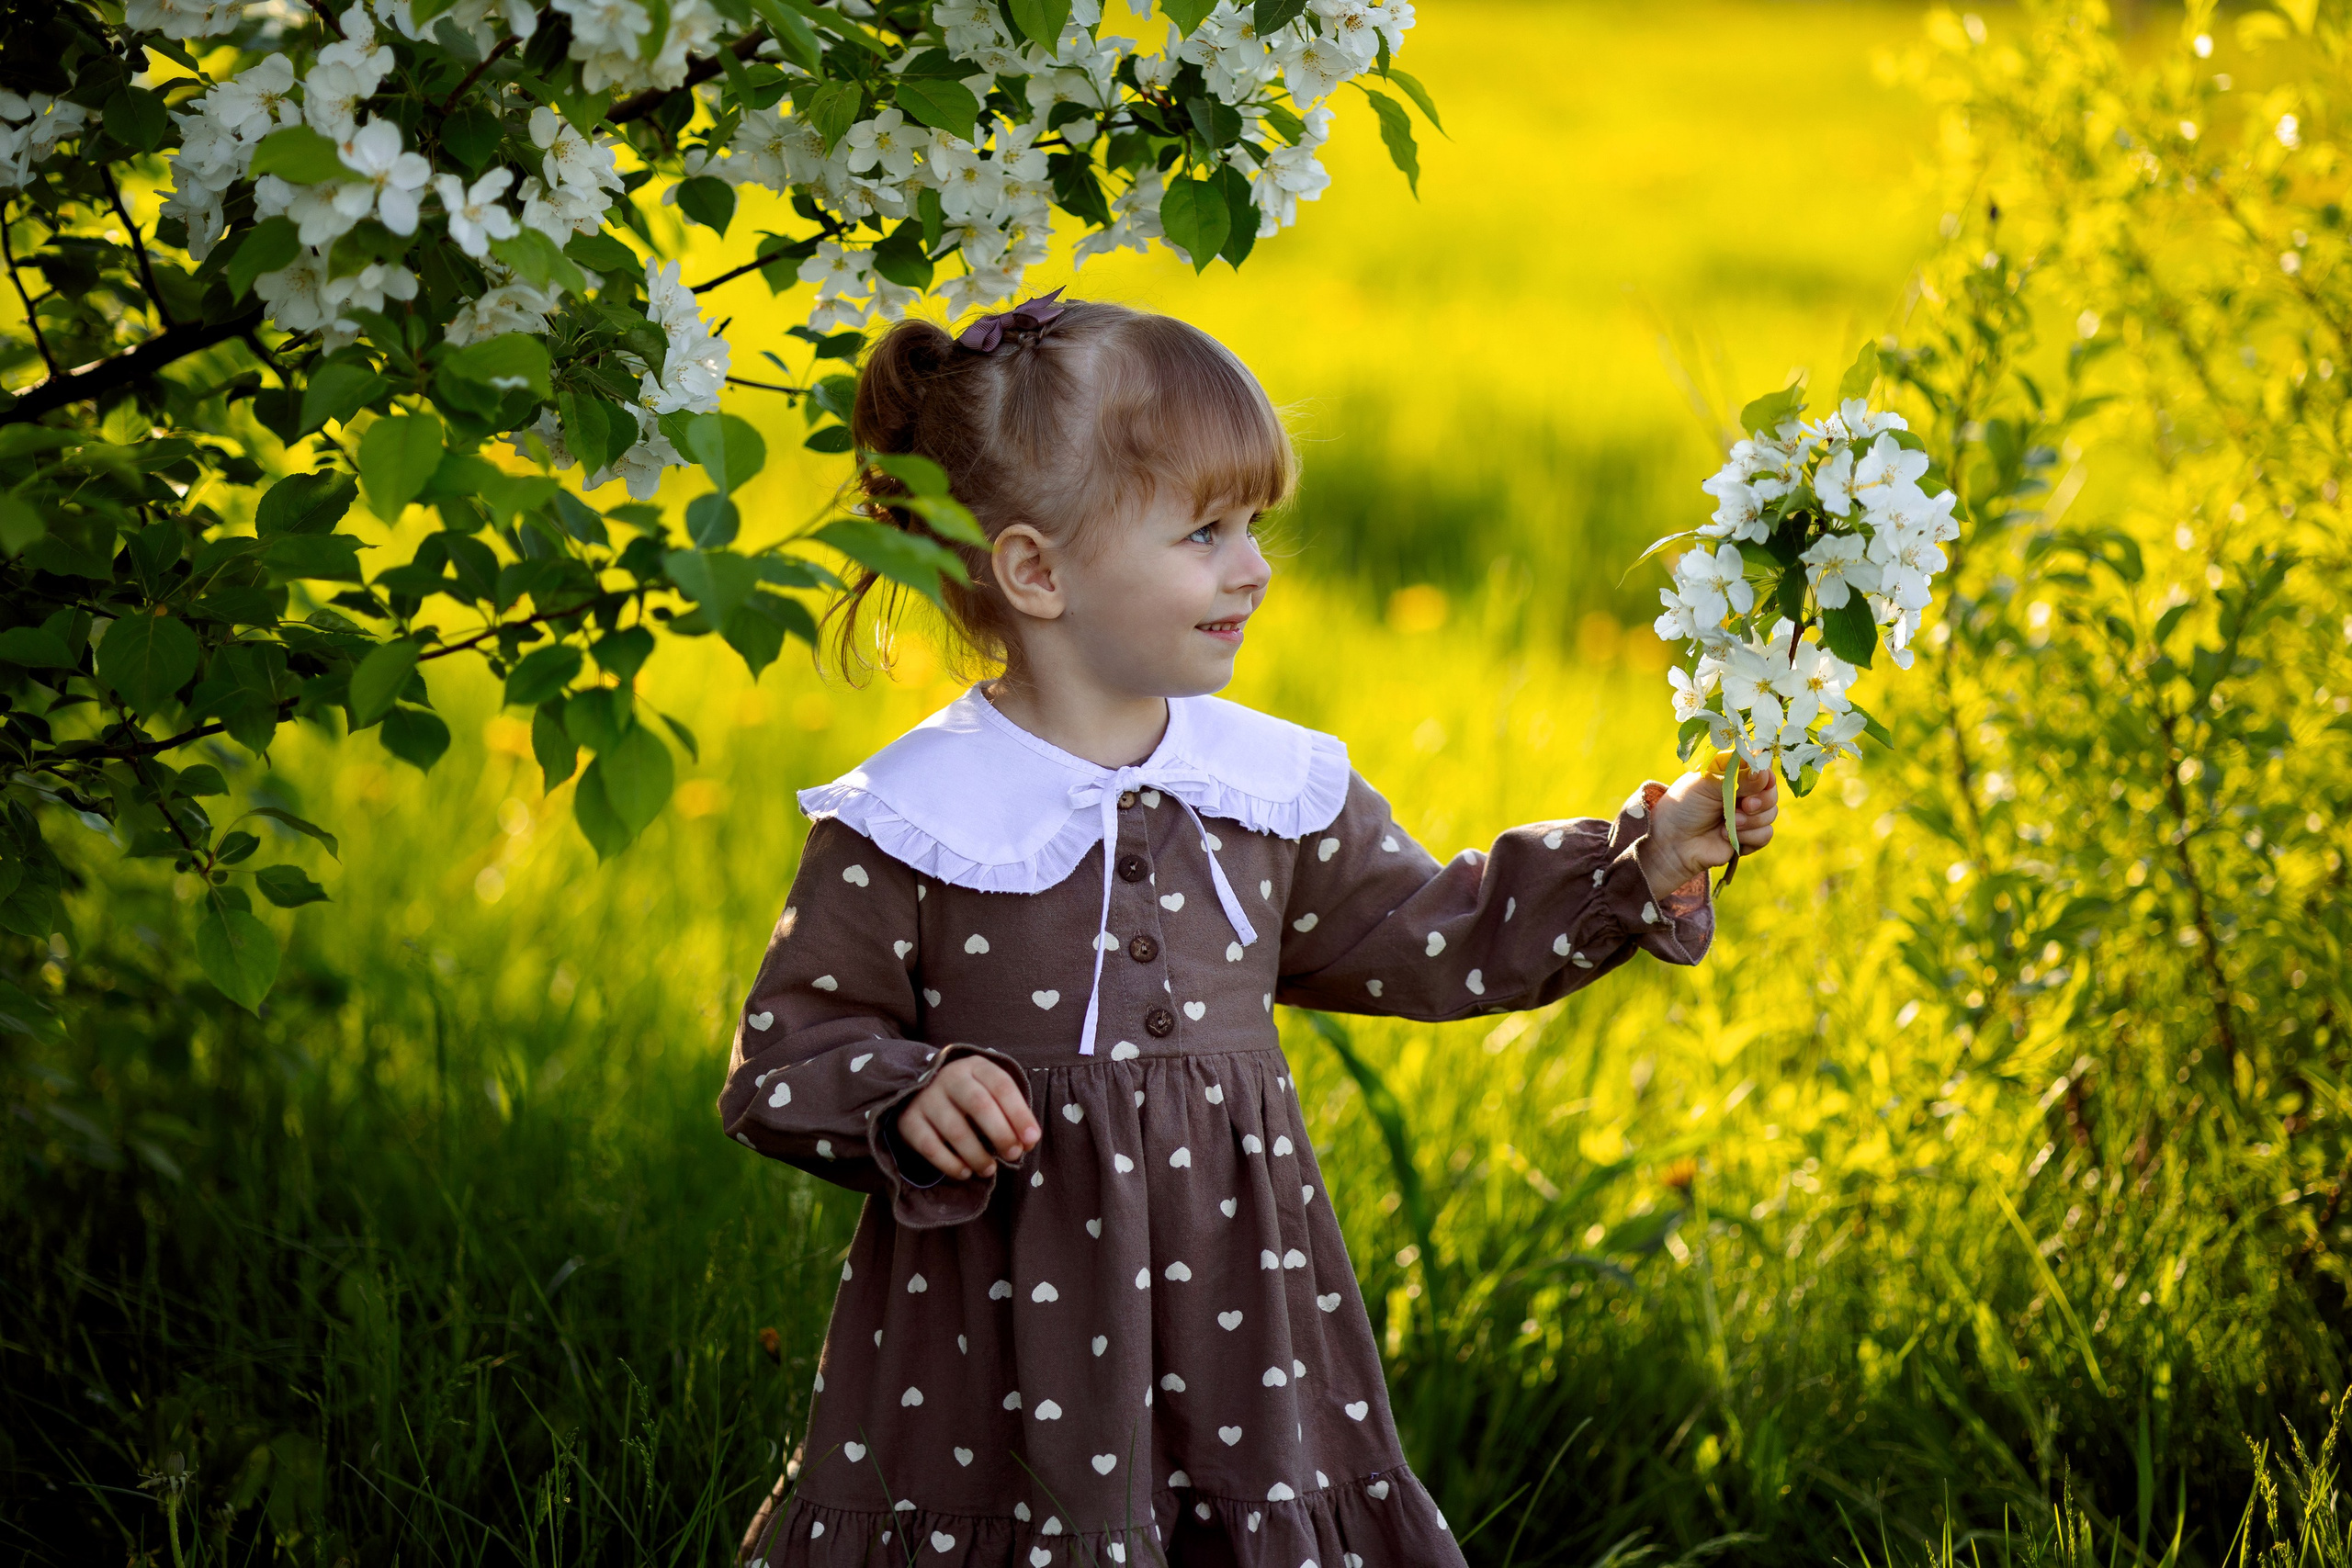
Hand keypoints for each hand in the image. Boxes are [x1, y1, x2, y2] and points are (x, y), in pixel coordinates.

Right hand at [893, 1054, 1040, 1180]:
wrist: (920, 1092)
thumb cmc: (968, 1097)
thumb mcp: (990, 1094)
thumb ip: (1011, 1115)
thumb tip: (1028, 1143)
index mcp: (976, 1066)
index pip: (1002, 1086)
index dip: (1019, 1114)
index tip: (1032, 1139)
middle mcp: (950, 1077)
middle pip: (979, 1105)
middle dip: (1001, 1134)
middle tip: (1013, 1155)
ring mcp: (927, 1098)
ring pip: (955, 1130)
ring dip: (977, 1155)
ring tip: (989, 1169)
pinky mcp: (909, 1120)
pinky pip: (930, 1146)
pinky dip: (950, 1164)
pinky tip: (965, 1172)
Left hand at [1634, 762, 1780, 895]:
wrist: (1672, 843)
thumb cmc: (1683, 807)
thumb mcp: (1705, 784)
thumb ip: (1736, 778)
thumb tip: (1764, 771)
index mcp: (1732, 772)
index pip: (1762, 766)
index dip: (1764, 773)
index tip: (1759, 779)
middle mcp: (1743, 792)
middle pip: (1771, 791)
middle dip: (1761, 800)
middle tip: (1745, 805)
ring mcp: (1747, 815)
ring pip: (1771, 813)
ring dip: (1751, 820)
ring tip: (1728, 824)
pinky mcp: (1749, 837)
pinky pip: (1766, 834)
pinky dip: (1749, 836)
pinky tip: (1727, 836)